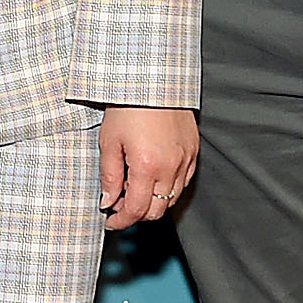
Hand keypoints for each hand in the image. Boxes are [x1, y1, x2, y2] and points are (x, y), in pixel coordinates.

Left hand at [99, 107, 199, 230]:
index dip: (121, 221)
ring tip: (135, 189)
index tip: (111, 222)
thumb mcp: (109, 142)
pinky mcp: (194, 151)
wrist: (153, 80)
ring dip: (153, 202)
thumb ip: (110, 176)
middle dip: (136, 214)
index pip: (136, 210)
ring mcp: (186, 160)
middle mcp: (170, 167)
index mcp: (147, 166)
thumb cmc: (127, 107)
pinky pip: (183, 182)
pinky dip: (168, 188)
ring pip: (171, 199)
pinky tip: (154, 178)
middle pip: (156, 211)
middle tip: (120, 205)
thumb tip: (109, 201)